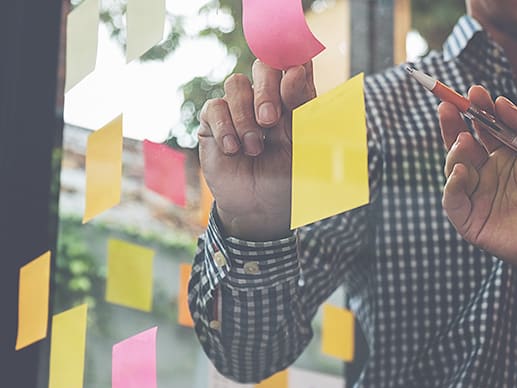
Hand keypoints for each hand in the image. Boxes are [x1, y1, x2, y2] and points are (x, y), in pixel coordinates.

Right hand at [197, 59, 316, 240]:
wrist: (261, 207)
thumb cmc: (287, 176)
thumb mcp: (302, 144)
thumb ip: (301, 107)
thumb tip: (294, 70)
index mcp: (294, 99)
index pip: (295, 62)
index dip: (293, 51)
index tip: (294, 56)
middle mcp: (266, 97)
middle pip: (263, 65)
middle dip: (266, 90)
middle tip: (270, 120)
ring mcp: (239, 107)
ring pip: (235, 84)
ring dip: (245, 117)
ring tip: (253, 148)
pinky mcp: (214, 122)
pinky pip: (215, 107)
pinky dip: (225, 128)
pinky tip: (233, 149)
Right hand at [439, 86, 516, 276]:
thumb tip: (499, 101)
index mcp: (503, 156)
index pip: (481, 128)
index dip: (475, 109)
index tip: (474, 92)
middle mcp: (486, 174)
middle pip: (460, 144)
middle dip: (452, 124)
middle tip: (447, 105)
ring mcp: (476, 196)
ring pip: (453, 168)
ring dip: (455, 151)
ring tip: (464, 140)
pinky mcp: (470, 220)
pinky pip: (452, 200)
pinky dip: (452, 184)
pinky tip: (462, 171)